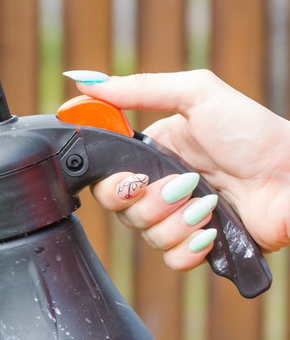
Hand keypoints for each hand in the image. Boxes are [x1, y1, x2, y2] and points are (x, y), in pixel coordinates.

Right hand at [68, 69, 289, 267]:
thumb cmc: (256, 133)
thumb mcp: (197, 95)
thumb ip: (139, 88)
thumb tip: (82, 80)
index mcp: (155, 152)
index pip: (107, 175)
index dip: (113, 183)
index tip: (134, 178)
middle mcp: (163, 186)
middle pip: (121, 210)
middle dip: (148, 203)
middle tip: (182, 187)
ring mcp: (182, 217)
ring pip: (146, 236)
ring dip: (176, 222)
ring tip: (208, 205)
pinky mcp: (203, 245)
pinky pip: (172, 259)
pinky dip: (189, 248)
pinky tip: (211, 230)